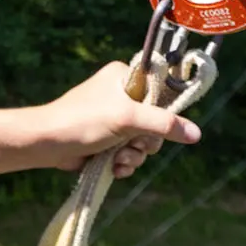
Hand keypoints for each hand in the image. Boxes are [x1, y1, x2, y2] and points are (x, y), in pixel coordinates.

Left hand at [30, 60, 202, 172]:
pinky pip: (130, 153)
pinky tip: (114, 168)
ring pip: (144, 142)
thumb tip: (196, 133)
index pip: (162, 91)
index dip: (164, 112)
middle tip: (132, 144)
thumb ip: (163, 124)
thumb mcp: (127, 118)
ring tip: (118, 159)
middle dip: (146, 141)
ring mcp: (116, 118)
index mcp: (126, 77)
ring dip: (134, 156)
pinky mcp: (109, 139)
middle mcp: (122, 94)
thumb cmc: (83, 120)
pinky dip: (124, 163)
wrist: (48, 143)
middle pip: (156, 122)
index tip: (157, 125)